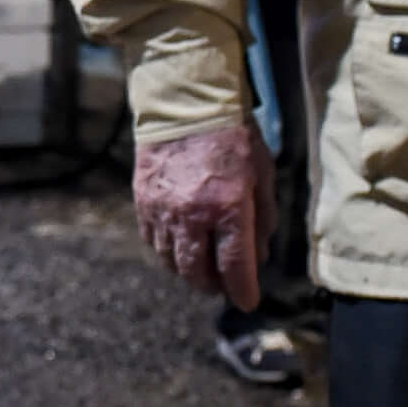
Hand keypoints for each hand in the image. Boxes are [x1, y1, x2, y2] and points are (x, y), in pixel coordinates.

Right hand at [132, 121, 271, 310]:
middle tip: (224, 285)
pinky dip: (168, 251)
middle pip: (198, 273)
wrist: (187, 105)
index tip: (248, 301)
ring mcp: (163, 210)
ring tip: (202, 267)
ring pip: (173, 261)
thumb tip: (259, 256)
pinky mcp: (144, 203)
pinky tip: (181, 246)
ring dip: (189, 271)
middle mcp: (192, 215)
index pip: (235, 266)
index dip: (243, 290)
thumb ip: (263, 219)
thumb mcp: (262, 175)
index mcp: (228, 207)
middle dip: (214, 285)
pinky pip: (154, 241)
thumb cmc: (234, 137)